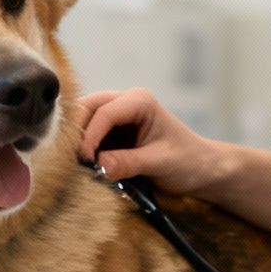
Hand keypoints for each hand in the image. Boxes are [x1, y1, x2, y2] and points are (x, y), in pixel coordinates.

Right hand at [77, 88, 227, 196]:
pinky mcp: (110, 134)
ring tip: (74, 165)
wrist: (200, 169)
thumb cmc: (187, 161)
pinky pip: (87, 137)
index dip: (90, 135)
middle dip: (76, 132)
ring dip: (76, 141)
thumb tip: (99, 166)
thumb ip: (130, 163)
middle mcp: (124, 103)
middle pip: (86, 109)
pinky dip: (81, 150)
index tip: (84, 161)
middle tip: (70, 160)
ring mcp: (115, 118)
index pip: (105, 112)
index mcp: (139, 101)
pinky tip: (80, 167)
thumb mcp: (161, 163)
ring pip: (82, 121)